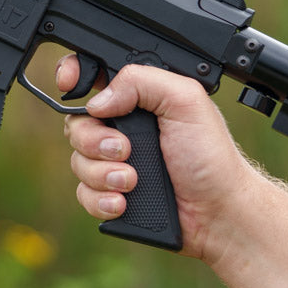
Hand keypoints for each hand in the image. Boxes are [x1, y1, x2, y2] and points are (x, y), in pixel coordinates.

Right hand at [56, 58, 259, 261]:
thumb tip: (97, 101)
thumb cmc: (210, 156)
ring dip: (102, 174)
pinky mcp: (109, 192)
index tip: (69, 85)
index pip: (91, 76)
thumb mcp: (186, 100)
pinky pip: (83, 193)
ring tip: (132, 182)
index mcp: (137, 98)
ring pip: (77, 161)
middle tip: (124, 150)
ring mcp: (112, 161)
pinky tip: (124, 201)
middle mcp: (121, 127)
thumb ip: (142, 81)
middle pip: (76, 123)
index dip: (73, 76)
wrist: (217, 212)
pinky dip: (101, 199)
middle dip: (94, 141)